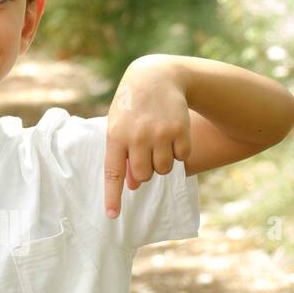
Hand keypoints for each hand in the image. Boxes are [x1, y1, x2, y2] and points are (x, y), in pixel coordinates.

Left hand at [104, 55, 192, 218]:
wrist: (156, 76)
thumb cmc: (132, 106)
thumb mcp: (119, 125)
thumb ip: (123, 155)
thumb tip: (132, 186)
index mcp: (116, 136)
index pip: (113, 173)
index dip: (113, 196)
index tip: (112, 216)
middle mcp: (137, 136)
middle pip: (143, 176)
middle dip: (145, 172)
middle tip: (146, 154)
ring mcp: (160, 133)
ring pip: (163, 169)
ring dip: (162, 162)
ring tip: (158, 142)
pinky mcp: (180, 130)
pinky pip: (181, 157)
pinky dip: (178, 151)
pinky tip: (172, 133)